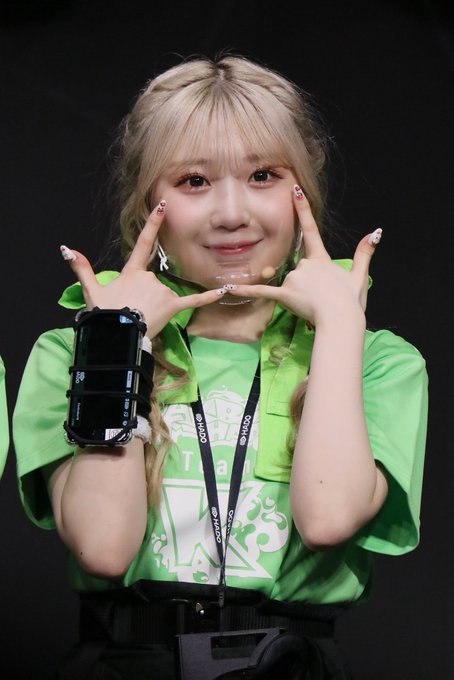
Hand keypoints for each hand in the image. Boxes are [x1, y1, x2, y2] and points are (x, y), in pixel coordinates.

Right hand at [60, 200, 227, 337]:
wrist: (118, 334)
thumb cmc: (105, 313)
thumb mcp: (91, 291)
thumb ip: (82, 268)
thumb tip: (67, 249)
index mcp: (132, 271)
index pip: (142, 243)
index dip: (152, 224)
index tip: (162, 206)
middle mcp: (150, 276)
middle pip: (152, 280)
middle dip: (144, 296)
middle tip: (131, 311)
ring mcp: (163, 290)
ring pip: (164, 294)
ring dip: (155, 305)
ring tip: (141, 320)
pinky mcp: (174, 305)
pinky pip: (194, 300)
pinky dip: (208, 296)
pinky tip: (224, 291)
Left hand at [227, 187, 381, 325]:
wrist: (340, 319)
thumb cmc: (350, 302)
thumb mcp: (360, 277)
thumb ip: (364, 254)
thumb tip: (375, 232)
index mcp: (321, 260)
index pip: (311, 230)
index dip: (303, 210)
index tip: (295, 191)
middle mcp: (305, 265)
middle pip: (300, 268)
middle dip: (309, 283)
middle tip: (323, 299)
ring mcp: (294, 279)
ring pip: (290, 282)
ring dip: (299, 293)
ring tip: (313, 306)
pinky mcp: (285, 294)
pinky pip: (263, 292)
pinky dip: (246, 291)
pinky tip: (229, 289)